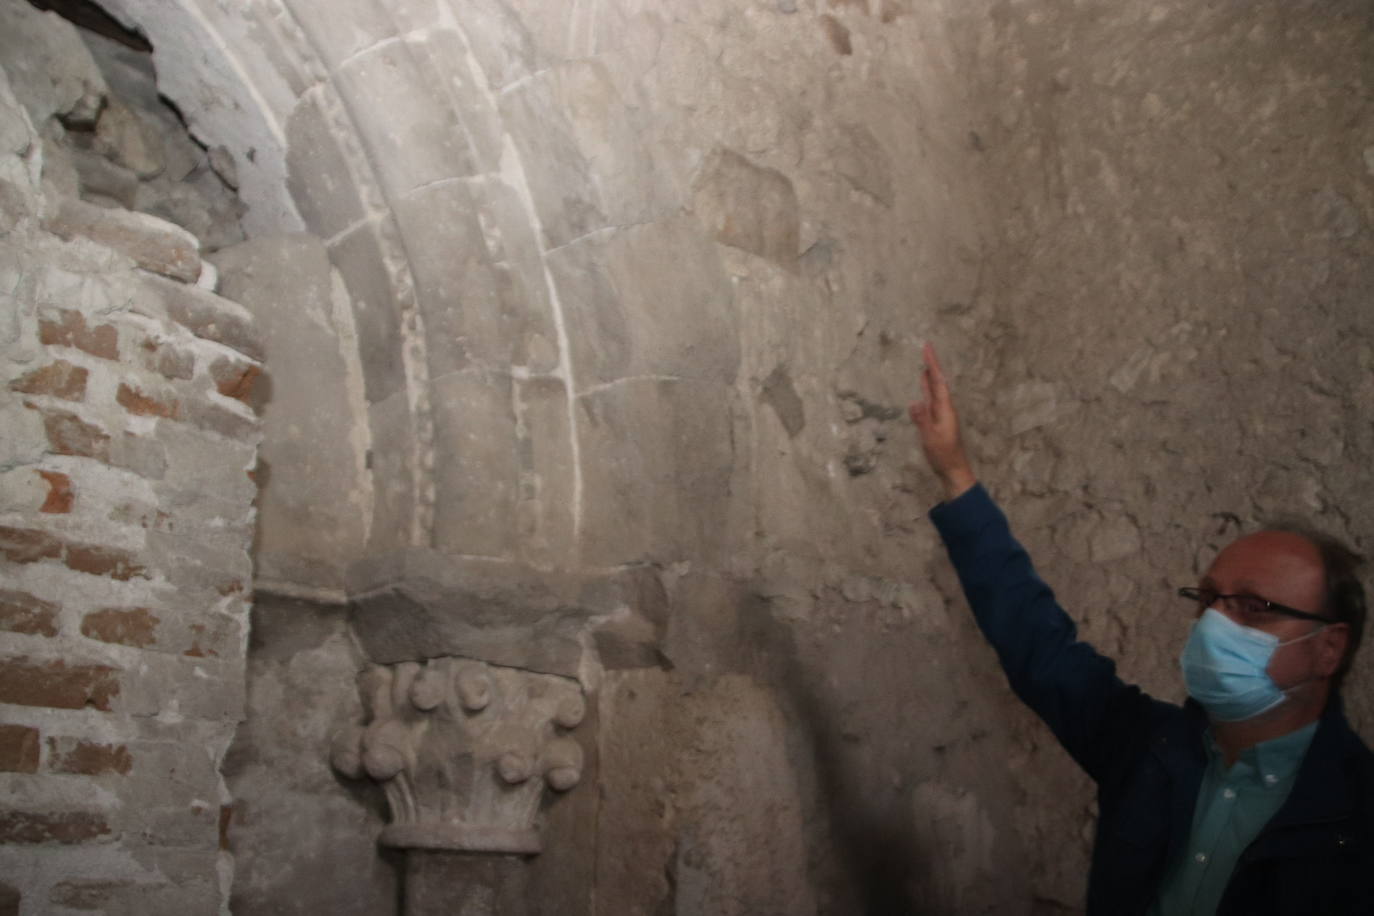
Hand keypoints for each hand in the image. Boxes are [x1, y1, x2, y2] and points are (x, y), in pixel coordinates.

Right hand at [909, 342, 975, 500]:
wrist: (953, 469)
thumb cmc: (943, 454)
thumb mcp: (931, 438)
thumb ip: (923, 420)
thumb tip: (914, 402)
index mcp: (945, 409)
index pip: (938, 381)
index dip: (932, 364)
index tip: (927, 348)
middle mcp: (945, 407)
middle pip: (938, 381)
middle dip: (932, 364)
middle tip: (926, 348)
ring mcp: (941, 413)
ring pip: (935, 388)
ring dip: (930, 374)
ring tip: (925, 361)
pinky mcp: (937, 418)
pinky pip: (932, 397)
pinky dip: (927, 386)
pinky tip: (924, 384)